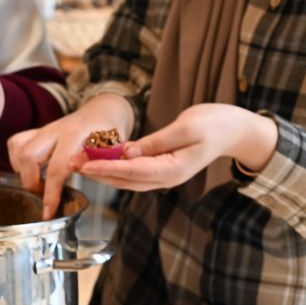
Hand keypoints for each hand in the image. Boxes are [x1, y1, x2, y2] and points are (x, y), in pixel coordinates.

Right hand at [7, 92, 133, 217]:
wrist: (103, 111)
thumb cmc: (111, 132)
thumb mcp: (112, 149)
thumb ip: (97, 164)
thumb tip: (82, 180)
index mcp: (76, 135)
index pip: (56, 168)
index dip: (51, 193)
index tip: (49, 212)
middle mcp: (56, 130)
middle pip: (28, 157)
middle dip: (31, 183)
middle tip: (43, 196)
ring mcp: (45, 129)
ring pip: (18, 148)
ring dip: (21, 171)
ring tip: (36, 184)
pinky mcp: (38, 131)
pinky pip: (16, 142)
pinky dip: (16, 159)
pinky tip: (28, 170)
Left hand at [79, 104, 278, 192]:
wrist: (234, 130)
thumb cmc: (215, 124)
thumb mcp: (187, 127)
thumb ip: (157, 142)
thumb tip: (129, 152)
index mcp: (173, 170)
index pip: (132, 171)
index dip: (106, 168)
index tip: (84, 164)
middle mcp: (166, 178)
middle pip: (124, 180)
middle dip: (96, 173)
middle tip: (71, 163)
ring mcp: (164, 176)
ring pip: (127, 179)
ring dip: (102, 172)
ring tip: (78, 163)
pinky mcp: (162, 169)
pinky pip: (133, 173)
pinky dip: (114, 168)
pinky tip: (99, 161)